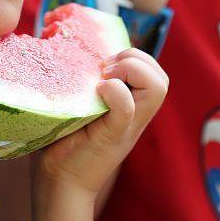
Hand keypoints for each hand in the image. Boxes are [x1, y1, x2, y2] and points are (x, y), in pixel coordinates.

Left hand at [34, 49, 167, 195]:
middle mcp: (136, 116)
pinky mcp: (113, 136)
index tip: (104, 64)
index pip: (155, 72)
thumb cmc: (61, 141)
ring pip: (158, 86)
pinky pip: (127, 107)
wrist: (58, 182)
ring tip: (104, 79)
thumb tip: (57, 37)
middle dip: (135, 58)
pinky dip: (114, 92)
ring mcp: (128, 127)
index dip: (135, 57)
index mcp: (131, 107)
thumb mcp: (79, 105)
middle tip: (105, 70)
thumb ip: (83, 82)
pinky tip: (96, 93)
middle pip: (162, 77)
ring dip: (131, 70)